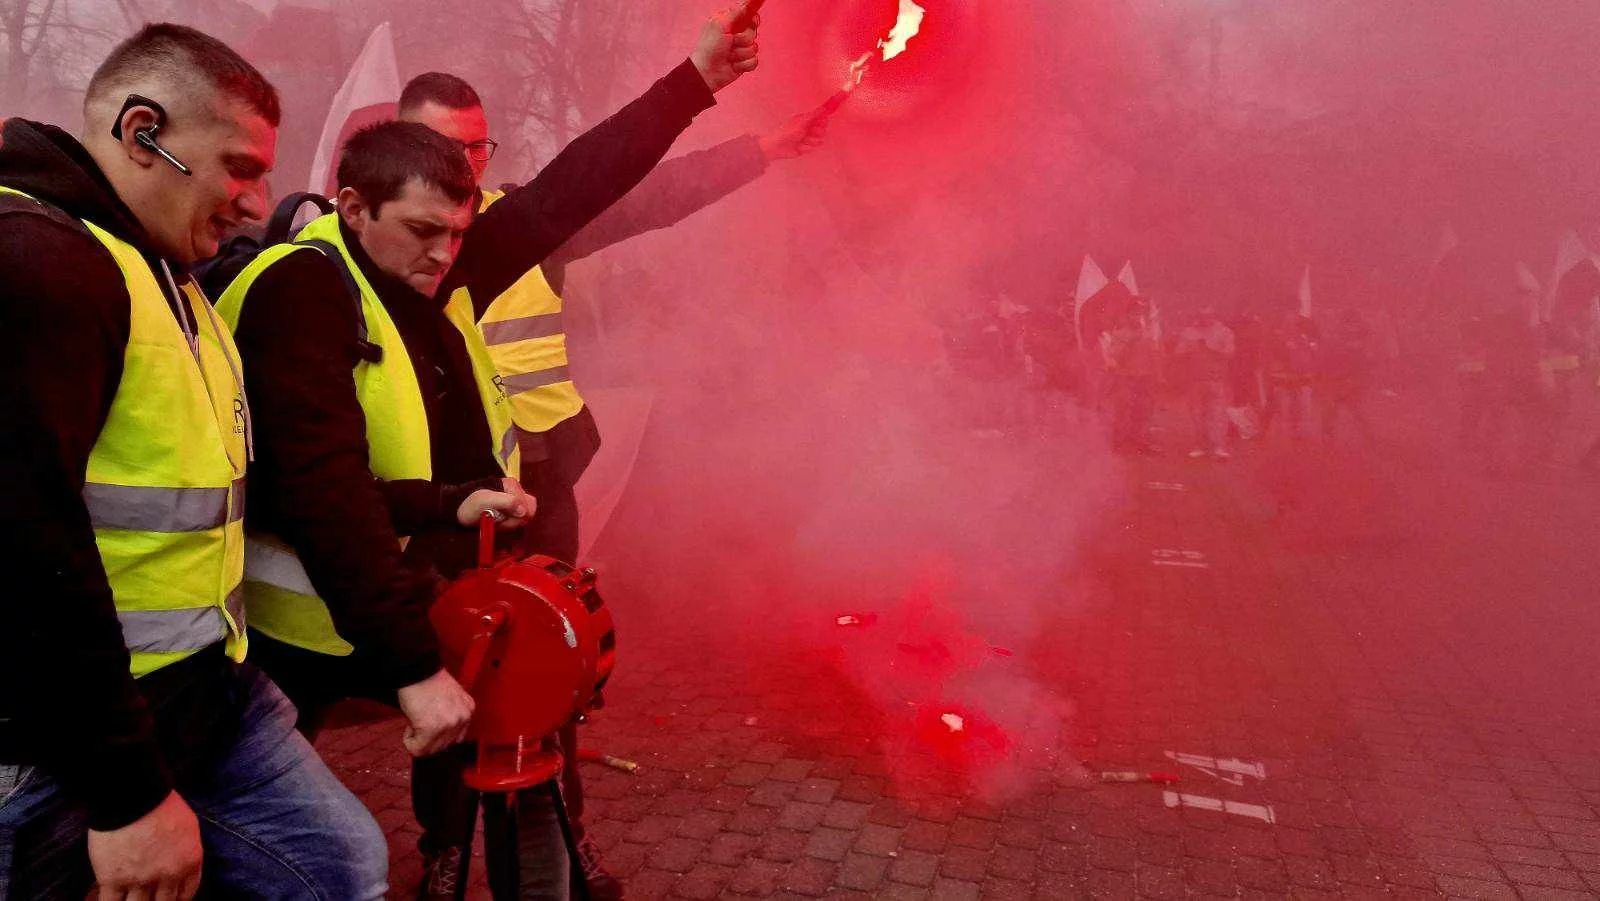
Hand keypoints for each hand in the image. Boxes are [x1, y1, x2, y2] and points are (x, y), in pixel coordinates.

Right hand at [87, 790, 202, 900]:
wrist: (132, 796)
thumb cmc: (161, 803)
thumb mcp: (188, 825)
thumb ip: (186, 849)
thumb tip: (180, 861)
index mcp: (189, 861)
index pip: (187, 893)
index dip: (177, 898)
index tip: (170, 898)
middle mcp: (168, 876)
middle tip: (150, 897)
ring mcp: (140, 880)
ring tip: (132, 898)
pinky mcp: (113, 880)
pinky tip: (113, 899)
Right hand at [396, 668, 475, 756]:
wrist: (416, 671)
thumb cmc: (428, 681)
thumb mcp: (450, 697)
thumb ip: (451, 715)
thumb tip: (440, 737)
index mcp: (468, 709)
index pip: (456, 738)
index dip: (438, 735)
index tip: (428, 726)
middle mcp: (462, 718)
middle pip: (444, 746)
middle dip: (428, 739)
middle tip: (419, 722)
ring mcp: (449, 724)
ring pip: (431, 750)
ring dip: (419, 740)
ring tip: (415, 721)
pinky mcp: (432, 729)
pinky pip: (418, 749)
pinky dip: (409, 740)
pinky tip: (410, 724)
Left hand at [457, 478, 534, 528]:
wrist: (457, 510)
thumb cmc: (469, 505)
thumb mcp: (485, 501)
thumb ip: (507, 502)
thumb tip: (524, 511)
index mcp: (512, 485)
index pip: (528, 507)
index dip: (516, 518)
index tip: (500, 519)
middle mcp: (516, 491)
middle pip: (529, 511)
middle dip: (514, 521)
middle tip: (498, 521)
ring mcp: (514, 500)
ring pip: (524, 517)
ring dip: (511, 523)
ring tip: (496, 522)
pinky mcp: (510, 508)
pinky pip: (517, 519)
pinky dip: (508, 523)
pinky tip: (497, 522)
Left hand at [692, 0, 760, 93]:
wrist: (706, 72)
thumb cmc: (709, 48)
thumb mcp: (720, 24)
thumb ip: (736, 12)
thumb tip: (748, 2)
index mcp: (730, 22)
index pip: (750, 15)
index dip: (752, 19)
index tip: (751, 22)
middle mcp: (737, 34)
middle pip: (754, 32)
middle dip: (742, 39)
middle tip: (730, 41)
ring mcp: (741, 49)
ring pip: (754, 48)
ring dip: (740, 53)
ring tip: (728, 55)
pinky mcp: (744, 62)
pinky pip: (754, 61)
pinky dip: (743, 64)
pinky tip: (733, 65)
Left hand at [760, 107, 830, 160]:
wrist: (778, 147)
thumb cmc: (787, 132)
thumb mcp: (801, 122)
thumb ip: (813, 115)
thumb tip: (823, 108)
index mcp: (806, 120)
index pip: (821, 119)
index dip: (823, 122)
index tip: (822, 123)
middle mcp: (808, 129)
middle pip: (822, 130)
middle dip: (817, 133)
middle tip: (810, 133)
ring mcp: (807, 139)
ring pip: (818, 141)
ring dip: (810, 141)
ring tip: (802, 141)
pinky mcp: (805, 148)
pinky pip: (812, 149)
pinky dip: (805, 148)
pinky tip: (799, 147)